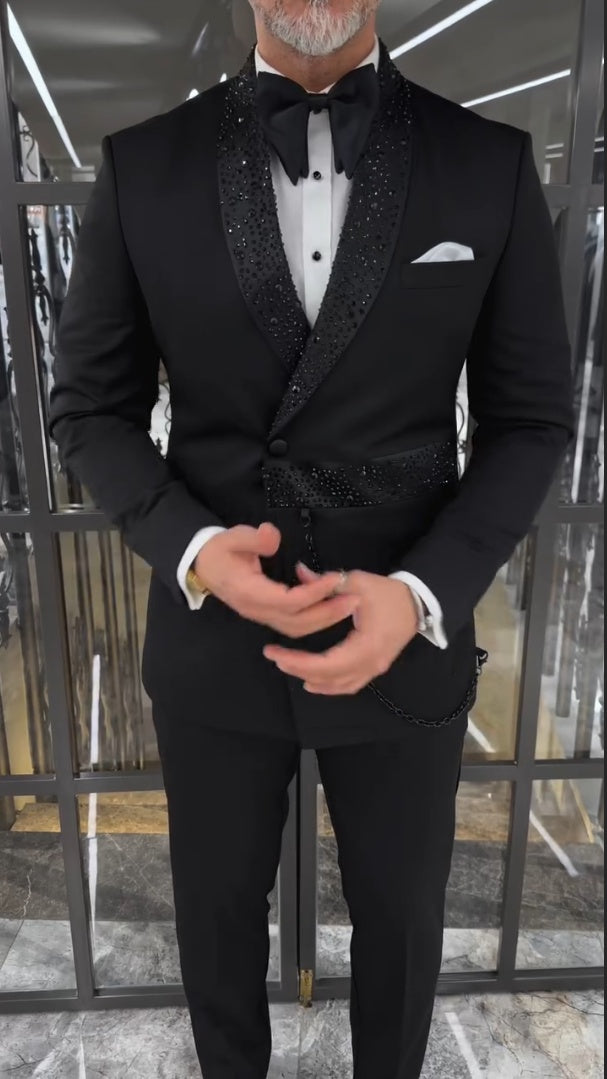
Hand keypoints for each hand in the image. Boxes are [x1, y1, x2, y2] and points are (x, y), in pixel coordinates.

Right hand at [194, 522, 359, 635]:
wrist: (202, 566)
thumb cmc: (219, 551)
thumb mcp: (231, 537)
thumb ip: (252, 537)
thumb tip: (272, 536)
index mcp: (249, 593)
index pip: (288, 601)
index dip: (314, 592)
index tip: (335, 578)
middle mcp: (256, 610)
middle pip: (297, 622)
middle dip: (328, 612)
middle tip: (354, 598)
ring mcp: (261, 616)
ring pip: (297, 628)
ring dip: (324, 619)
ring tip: (348, 605)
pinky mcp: (267, 615)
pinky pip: (293, 625)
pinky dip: (314, 620)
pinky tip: (330, 608)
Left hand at [263, 565, 417, 694]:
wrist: (418, 602)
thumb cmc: (388, 593)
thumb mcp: (357, 582)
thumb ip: (327, 582)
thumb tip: (299, 572)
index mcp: (367, 645)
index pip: (328, 663)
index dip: (299, 662)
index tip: (276, 653)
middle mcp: (371, 663)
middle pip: (330, 677)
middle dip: (298, 669)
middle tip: (275, 656)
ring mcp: (374, 669)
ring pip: (339, 685)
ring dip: (312, 679)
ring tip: (287, 665)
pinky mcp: (375, 667)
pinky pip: (349, 684)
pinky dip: (329, 685)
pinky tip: (311, 681)